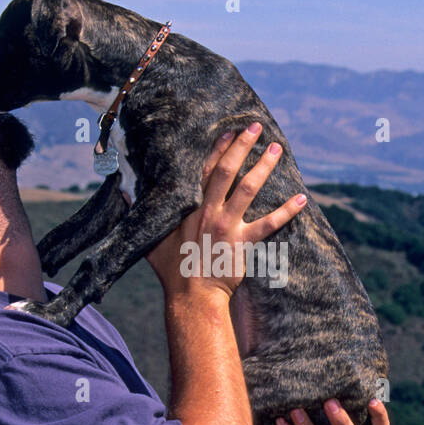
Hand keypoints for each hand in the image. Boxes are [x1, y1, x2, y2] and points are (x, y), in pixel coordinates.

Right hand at [145, 123, 306, 298]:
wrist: (191, 297)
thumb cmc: (171, 270)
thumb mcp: (150, 239)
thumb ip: (138, 212)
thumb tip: (122, 191)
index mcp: (189, 208)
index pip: (204, 170)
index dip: (218, 149)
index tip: (229, 131)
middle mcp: (209, 212)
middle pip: (227, 171)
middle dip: (242, 146)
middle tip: (256, 127)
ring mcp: (227, 226)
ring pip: (249, 189)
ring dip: (264, 166)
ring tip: (277, 149)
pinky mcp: (243, 243)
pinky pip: (269, 223)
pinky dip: (287, 211)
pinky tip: (302, 198)